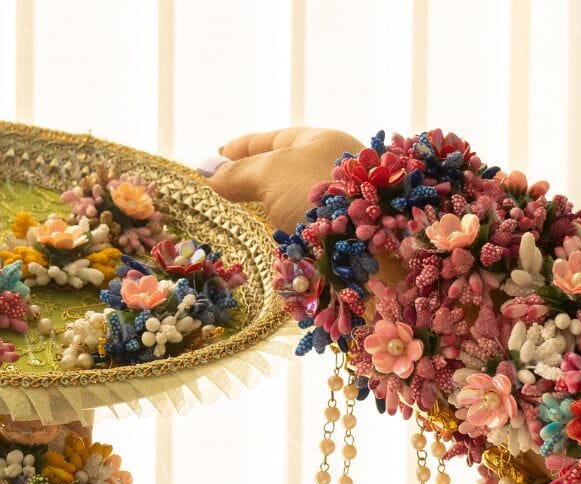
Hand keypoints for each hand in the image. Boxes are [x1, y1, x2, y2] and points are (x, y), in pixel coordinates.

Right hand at [205, 127, 363, 232]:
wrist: (374, 247)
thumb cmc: (321, 196)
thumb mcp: (272, 174)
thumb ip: (239, 173)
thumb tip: (206, 172)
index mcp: (322, 142)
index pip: (275, 139)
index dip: (243, 147)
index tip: (218, 154)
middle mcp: (334, 171)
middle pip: (286, 172)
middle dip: (254, 179)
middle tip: (224, 189)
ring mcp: (340, 207)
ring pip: (296, 203)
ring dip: (269, 210)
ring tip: (241, 219)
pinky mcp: (341, 242)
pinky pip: (305, 231)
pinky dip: (285, 234)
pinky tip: (272, 242)